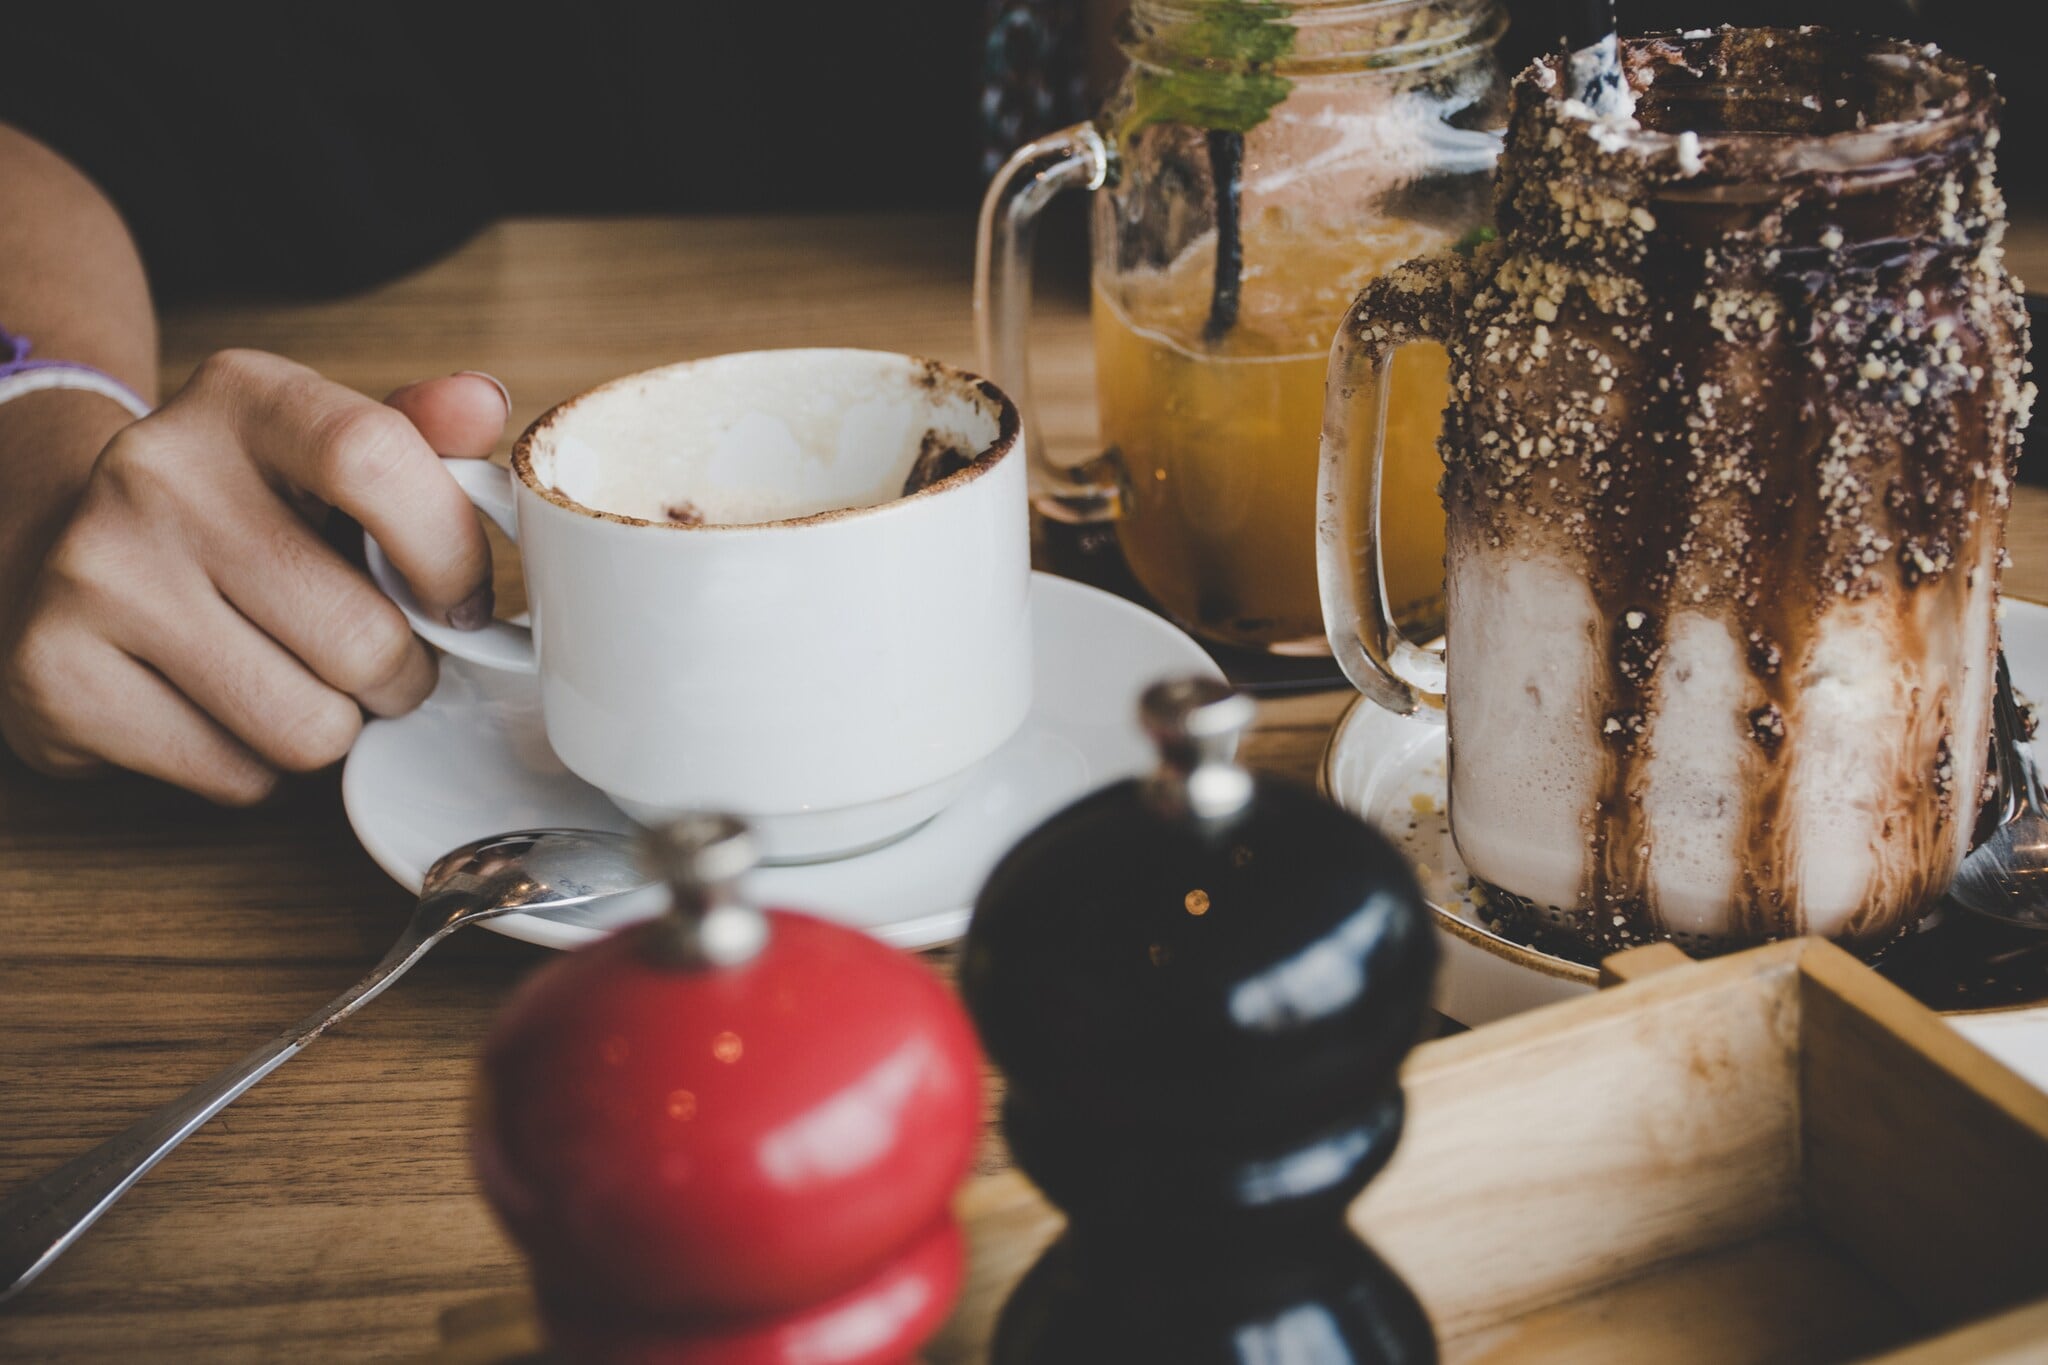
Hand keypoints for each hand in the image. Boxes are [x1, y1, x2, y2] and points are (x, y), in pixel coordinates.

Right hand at [0, 350, 509, 803]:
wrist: (65, 558)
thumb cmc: (241, 517)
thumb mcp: (324, 457)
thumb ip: (416, 439)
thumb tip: (481, 406)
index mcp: (242, 399)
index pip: (374, 458)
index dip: (450, 554)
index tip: (463, 603)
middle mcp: (154, 473)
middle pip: (362, 637)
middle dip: (402, 675)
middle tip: (377, 659)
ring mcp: (96, 575)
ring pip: (310, 726)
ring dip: (335, 727)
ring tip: (302, 681)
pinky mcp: (58, 676)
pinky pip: (238, 775)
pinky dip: (259, 767)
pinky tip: (226, 711)